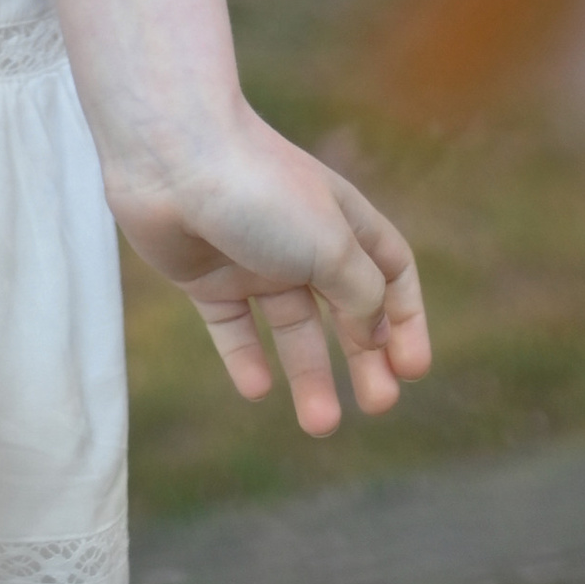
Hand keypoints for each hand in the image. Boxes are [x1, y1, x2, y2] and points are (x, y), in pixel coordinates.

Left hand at [111, 106, 432, 437]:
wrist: (171, 159)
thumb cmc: (262, 192)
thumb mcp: (332, 246)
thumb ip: (361, 294)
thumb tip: (376, 333)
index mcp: (341, 220)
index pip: (389, 271)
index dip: (405, 317)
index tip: (413, 370)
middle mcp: (300, 239)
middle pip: (344, 307)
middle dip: (363, 357)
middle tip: (378, 406)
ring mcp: (252, 258)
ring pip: (290, 327)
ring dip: (309, 374)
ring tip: (320, 425)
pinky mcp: (206, 276)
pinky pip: (232, 326)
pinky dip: (245, 358)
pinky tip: (257, 389)